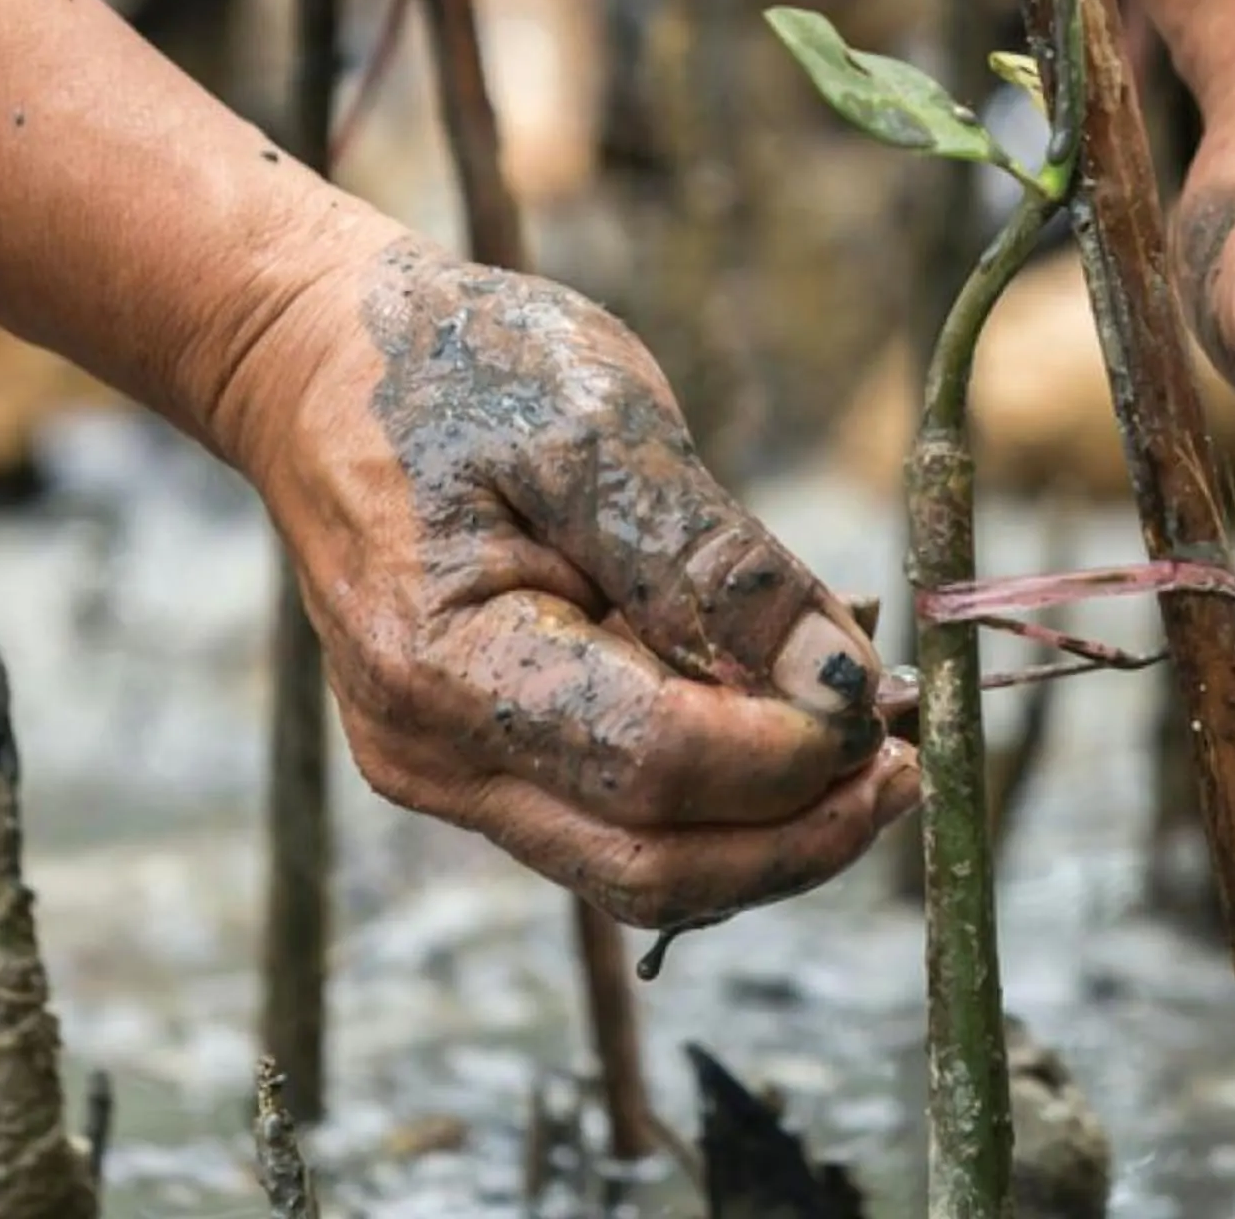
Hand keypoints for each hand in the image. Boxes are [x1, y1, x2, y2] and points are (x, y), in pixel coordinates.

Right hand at [213, 231, 916, 928]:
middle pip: (654, 866)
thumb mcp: (599, 425)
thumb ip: (716, 563)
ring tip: (870, 737)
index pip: (657, 766)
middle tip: (912, 763)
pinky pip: (618, 822)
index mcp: (443, 667)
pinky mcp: (480, 766)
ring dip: (774, 827)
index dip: (792, 753)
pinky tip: (789, 719)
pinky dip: (720, 794)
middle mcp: (433, 756)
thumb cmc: (457, 368)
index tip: (890, 698)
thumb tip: (841, 678)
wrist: (321, 365)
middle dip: (802, 833)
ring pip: (644, 868)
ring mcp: (449, 775)